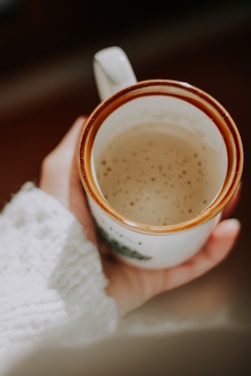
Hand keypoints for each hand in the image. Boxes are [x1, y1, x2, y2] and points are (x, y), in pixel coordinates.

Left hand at [40, 117, 240, 314]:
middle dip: (200, 191)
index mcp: (112, 206)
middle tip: (217, 173)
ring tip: (231, 196)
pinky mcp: (153, 278)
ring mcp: (143, 255)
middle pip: (174, 208)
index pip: (148, 183)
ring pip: (188, 235)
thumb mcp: (59, 175)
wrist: (55, 279)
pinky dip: (213, 251)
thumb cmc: (54, 226)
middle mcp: (130, 229)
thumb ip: (73, 147)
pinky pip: (190, 266)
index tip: (187, 149)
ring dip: (214, 217)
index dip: (170, 167)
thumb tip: (89, 119)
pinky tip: (228, 231)